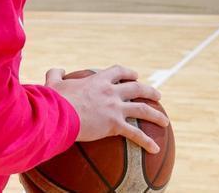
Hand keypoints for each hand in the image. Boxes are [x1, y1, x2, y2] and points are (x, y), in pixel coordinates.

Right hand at [45, 65, 168, 153]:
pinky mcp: (115, 124)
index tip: (135, 75)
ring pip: (142, 109)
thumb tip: (57, 70)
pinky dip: (146, 141)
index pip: (118, 71)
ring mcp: (115, 107)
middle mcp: (111, 91)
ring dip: (156, 115)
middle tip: (158, 96)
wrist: (59, 114)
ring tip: (164, 121)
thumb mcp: (54, 84)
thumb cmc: (54, 100)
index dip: (128, 73)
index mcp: (98, 80)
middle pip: (136, 88)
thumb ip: (56, 74)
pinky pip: (135, 134)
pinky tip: (155, 149)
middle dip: (149, 91)